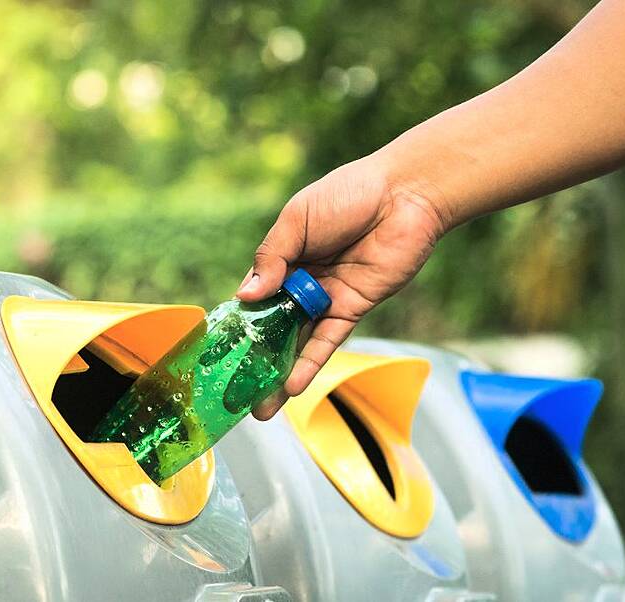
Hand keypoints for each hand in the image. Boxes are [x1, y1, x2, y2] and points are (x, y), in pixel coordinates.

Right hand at [237, 154, 448, 419]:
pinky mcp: (353, 308)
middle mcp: (302, 282)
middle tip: (235, 392)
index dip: (239, 324)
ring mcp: (326, 298)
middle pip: (273, 328)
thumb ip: (271, 258)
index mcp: (283, 257)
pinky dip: (310, 363)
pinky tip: (292, 386)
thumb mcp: (297, 219)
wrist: (405, 195)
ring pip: (298, 342)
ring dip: (279, 374)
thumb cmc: (349, 194)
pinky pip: (328, 341)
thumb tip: (245, 295)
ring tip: (260, 407)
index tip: (219, 353)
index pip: (254, 297)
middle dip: (255, 361)